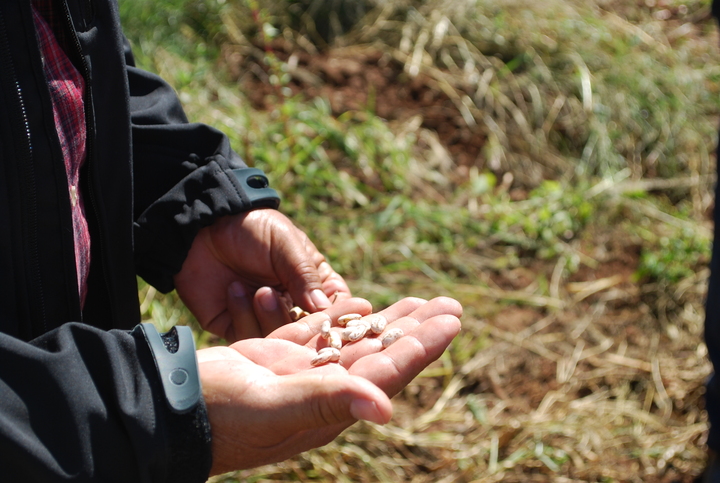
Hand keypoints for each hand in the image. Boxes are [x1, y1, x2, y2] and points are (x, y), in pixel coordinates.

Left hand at [174, 209, 349, 341]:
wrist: (202, 227)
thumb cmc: (252, 228)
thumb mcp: (285, 244)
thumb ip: (304, 275)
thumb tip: (323, 308)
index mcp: (311, 283)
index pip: (334, 308)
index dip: (337, 317)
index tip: (335, 322)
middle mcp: (290, 305)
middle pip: (307, 332)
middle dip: (298, 325)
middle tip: (285, 302)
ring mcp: (262, 318)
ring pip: (276, 339)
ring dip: (268, 316)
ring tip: (259, 291)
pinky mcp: (234, 326)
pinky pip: (246, 338)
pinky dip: (242, 315)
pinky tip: (233, 290)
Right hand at [197, 296, 461, 474]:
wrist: (171, 405)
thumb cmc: (218, 413)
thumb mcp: (272, 407)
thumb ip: (326, 402)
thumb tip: (385, 408)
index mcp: (329, 405)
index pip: (387, 372)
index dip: (421, 347)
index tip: (451, 322)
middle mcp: (322, 391)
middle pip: (382, 355)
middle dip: (416, 330)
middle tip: (450, 305)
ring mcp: (301, 373)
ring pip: (357, 342)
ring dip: (390, 322)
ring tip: (420, 302)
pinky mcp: (278, 358)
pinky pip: (320, 333)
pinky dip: (343, 318)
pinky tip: (363, 305)